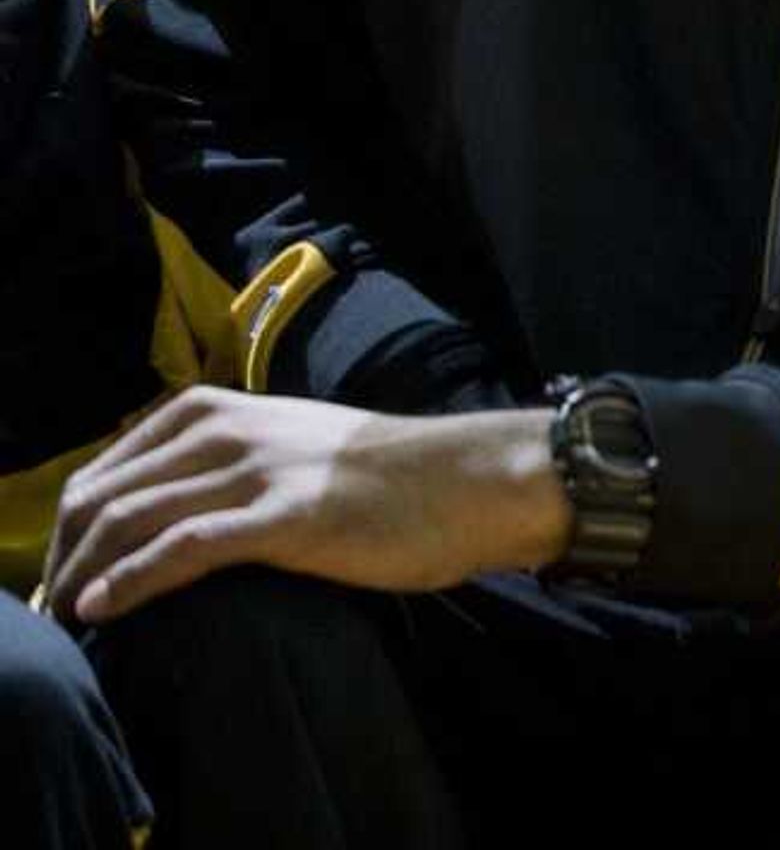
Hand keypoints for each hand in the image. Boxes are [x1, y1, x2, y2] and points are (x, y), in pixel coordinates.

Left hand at [46, 390, 569, 624]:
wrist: (474, 480)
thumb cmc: (394, 475)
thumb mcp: (292, 447)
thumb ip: (232, 463)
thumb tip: (176, 511)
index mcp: (221, 410)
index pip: (108, 466)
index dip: (71, 525)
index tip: (64, 571)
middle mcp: (227, 431)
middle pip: (104, 495)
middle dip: (65, 556)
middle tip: (55, 607)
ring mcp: (256, 472)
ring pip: (131, 520)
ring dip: (82, 575)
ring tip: (68, 618)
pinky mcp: (285, 517)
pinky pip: (182, 548)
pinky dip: (129, 581)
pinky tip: (103, 608)